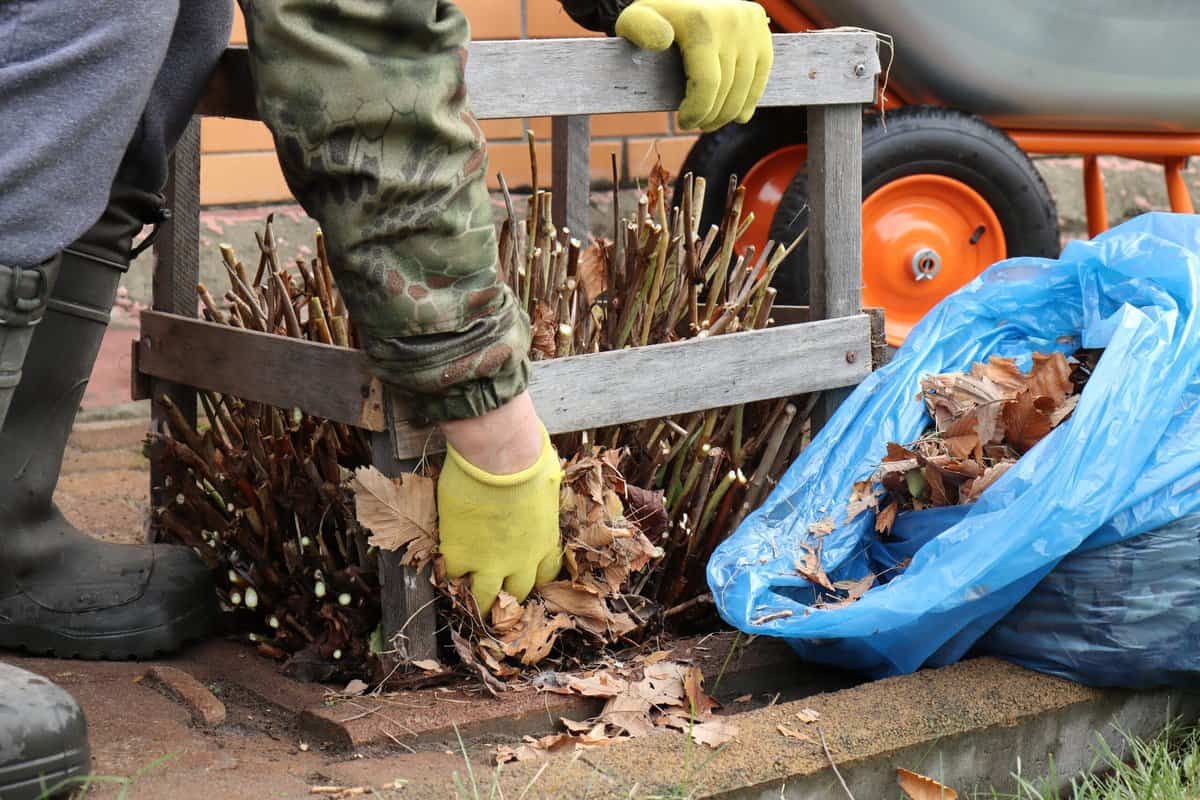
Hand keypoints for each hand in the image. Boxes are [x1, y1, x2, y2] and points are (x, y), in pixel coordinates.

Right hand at [437, 425, 562, 614]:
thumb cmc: (529, 458)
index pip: (545, 574)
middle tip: (494, 590)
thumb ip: (543, 494)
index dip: (532, 575)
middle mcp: (521, 560)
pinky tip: (444, 568)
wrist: (500, 457)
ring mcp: (490, 562)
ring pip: (482, 597)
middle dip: (506, 593)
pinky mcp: (460, 554)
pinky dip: (448, 574)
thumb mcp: (549, 481)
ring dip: (475, 598)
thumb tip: (542, 482)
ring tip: (465, 596)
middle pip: (516, 593)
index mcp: (545, 540)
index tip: (523, 572)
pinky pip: (451, 576)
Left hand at [616, 0, 772, 130]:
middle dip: (710, 116)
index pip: (708, 84)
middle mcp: (731, 22)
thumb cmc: (657, 16)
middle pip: (727, 90)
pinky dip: (749, 100)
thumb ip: (639, 28)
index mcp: (701, 23)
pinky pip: (762, 77)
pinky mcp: (763, 32)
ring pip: (745, 88)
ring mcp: (751, 27)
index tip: (684, 122)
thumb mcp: (636, 19)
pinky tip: (736, 114)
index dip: (697, 111)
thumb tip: (663, 40)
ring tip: (711, 120)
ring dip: (728, 113)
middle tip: (695, 124)